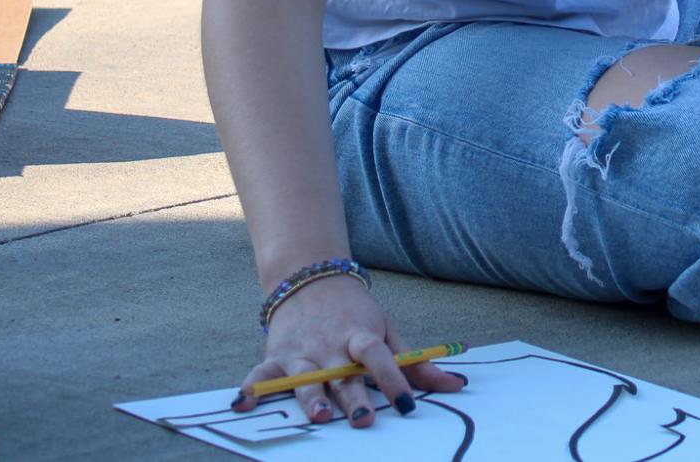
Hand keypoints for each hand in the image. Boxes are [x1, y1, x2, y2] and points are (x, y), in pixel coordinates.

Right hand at [232, 274, 464, 428]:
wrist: (312, 278)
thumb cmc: (355, 314)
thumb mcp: (387, 331)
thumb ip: (416, 362)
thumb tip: (457, 385)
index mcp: (360, 336)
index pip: (379, 358)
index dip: (394, 380)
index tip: (408, 406)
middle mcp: (330, 346)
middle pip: (344, 376)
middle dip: (354, 399)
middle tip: (364, 419)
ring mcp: (301, 352)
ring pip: (305, 379)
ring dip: (312, 398)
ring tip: (320, 417)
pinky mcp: (276, 356)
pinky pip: (261, 374)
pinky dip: (251, 388)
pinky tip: (242, 404)